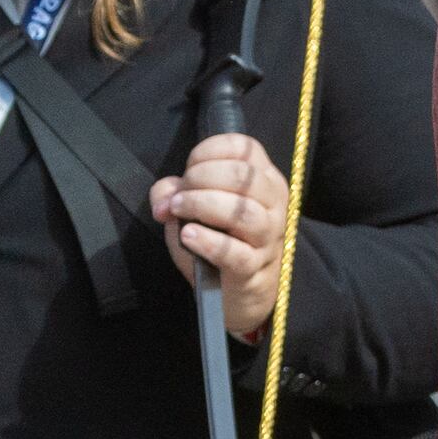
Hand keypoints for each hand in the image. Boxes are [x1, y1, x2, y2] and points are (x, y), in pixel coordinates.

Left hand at [152, 132, 288, 335]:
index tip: (187, 169)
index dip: (209, 151)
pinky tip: (189, 236)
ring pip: (243, 212)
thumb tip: (164, 198)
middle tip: (179, 195)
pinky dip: (208, 241)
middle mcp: (273, 203)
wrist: (236, 291)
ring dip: (202, 205)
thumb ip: (174, 192)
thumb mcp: (194, 208)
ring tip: (178, 210)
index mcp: (264, 178)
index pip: (245, 148)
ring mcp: (268, 236)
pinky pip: (235, 253)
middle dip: (201, 178)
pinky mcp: (255, 268)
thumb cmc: (218, 239)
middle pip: (244, 176)